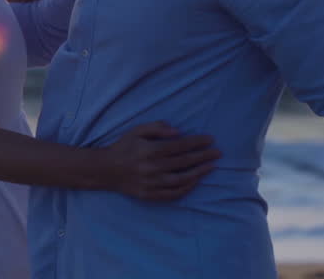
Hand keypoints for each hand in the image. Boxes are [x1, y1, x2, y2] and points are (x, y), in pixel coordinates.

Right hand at [102, 121, 219, 200]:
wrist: (106, 170)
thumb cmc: (123, 147)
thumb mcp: (136, 131)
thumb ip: (156, 128)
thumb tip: (178, 131)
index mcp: (150, 150)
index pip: (180, 146)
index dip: (197, 142)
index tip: (210, 139)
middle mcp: (153, 167)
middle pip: (184, 162)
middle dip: (204, 156)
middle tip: (218, 152)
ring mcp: (152, 183)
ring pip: (182, 179)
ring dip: (199, 173)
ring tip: (211, 166)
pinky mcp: (150, 195)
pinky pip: (173, 194)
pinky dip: (187, 188)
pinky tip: (195, 181)